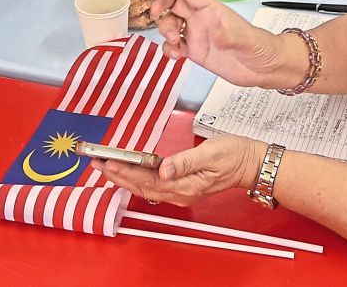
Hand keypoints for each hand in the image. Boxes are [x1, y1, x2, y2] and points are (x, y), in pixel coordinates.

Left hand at [92, 135, 264, 206]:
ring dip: (124, 177)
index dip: (125, 172)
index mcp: (185, 186)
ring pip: (145, 187)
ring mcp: (181, 192)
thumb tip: (163, 169)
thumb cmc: (234, 154)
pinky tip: (130, 172)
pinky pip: (154, 186)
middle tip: (96, 164)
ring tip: (106, 167)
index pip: (147, 180)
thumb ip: (184, 162)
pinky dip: (137, 178)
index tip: (108, 162)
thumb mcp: (210, 153)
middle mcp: (180, 193)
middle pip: (141, 187)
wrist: (250, 163)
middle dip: (117, 176)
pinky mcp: (182, 187)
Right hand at [153, 0, 290, 87]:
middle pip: (174, 3)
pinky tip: (175, 56)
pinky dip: (169, 49)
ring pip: (171, 24)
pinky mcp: (194, 52)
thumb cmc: (260, 47)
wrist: (264, 68)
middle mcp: (202, 19)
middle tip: (156, 14)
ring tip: (174, 42)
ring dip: (165, 30)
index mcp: (213, 9)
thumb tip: (216, 33)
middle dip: (161, 4)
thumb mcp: (248, 41)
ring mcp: (197, 35)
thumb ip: (231, 37)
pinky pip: (174, 46)